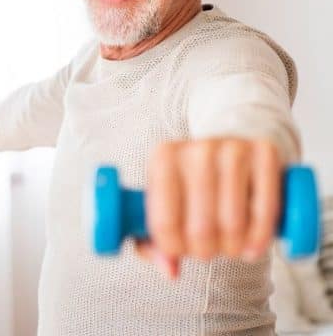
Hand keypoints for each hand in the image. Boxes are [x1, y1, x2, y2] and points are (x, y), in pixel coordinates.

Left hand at [137, 137, 280, 278]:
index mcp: (163, 158)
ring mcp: (232, 148)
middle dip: (205, 251)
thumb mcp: (164, 203)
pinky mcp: (265, 153)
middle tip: (209, 248)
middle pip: (200, 229)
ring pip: (233, 224)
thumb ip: (154, 241)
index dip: (175, 249)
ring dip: (233, 248)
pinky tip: (253, 243)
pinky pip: (266, 212)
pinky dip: (260, 238)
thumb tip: (170, 270)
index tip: (181, 250)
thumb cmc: (191, 184)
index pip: (164, 223)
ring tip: (230, 244)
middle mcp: (197, 149)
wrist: (230, 150)